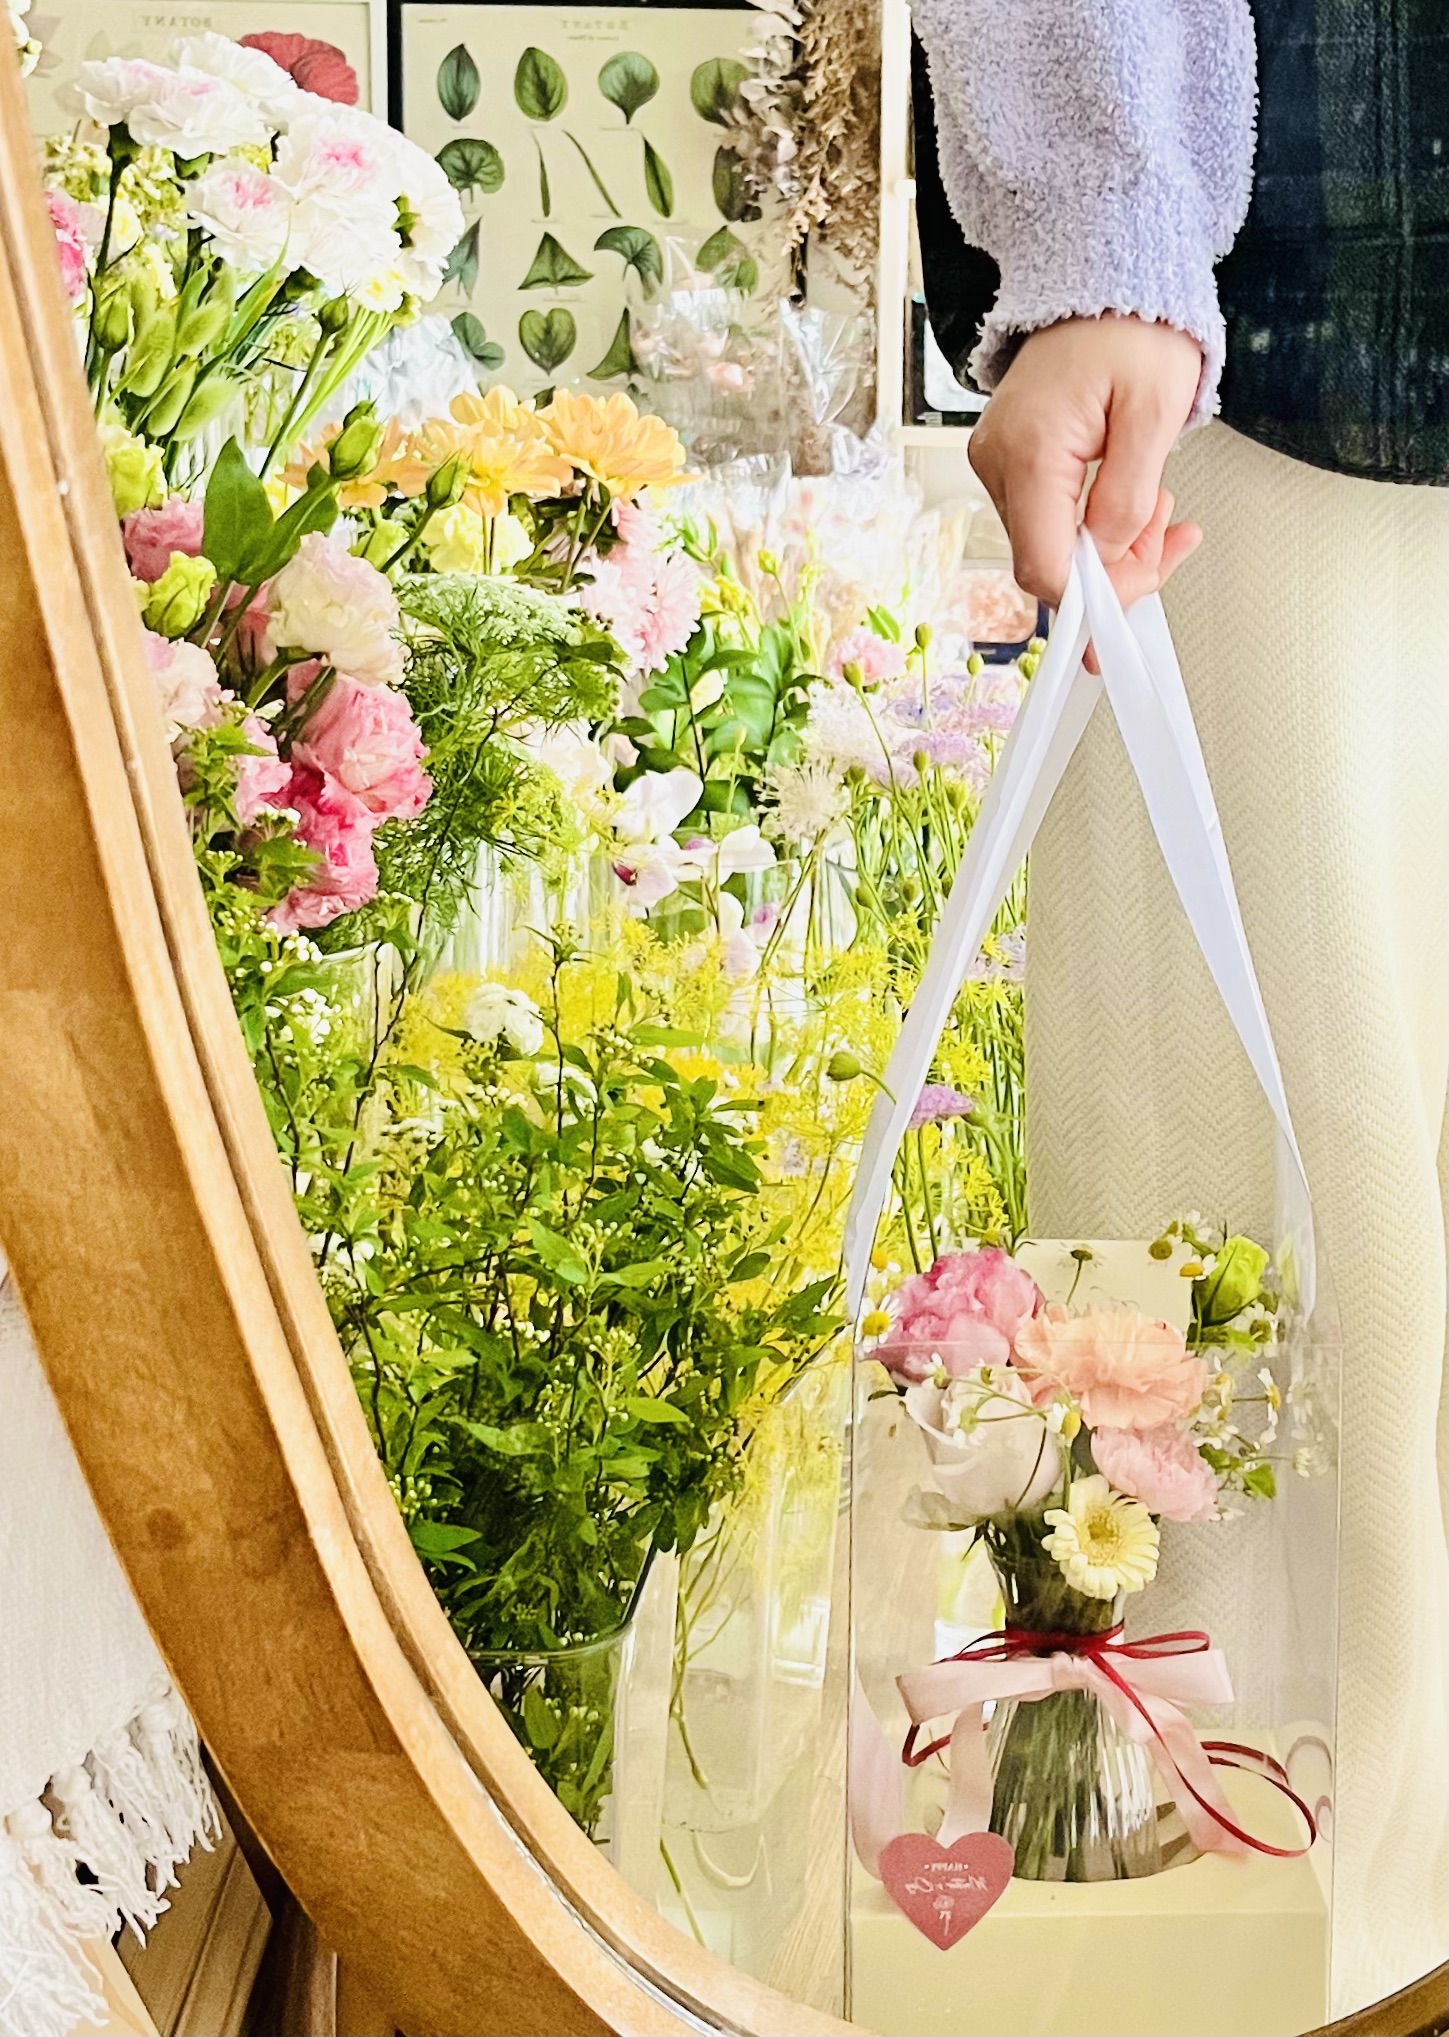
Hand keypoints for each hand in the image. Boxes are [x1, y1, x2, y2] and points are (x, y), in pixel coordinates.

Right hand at [968, 314, 1204, 612]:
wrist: (1102, 281)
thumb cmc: (1130, 328)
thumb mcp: (1154, 410)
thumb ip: (1129, 493)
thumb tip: (1107, 554)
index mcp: (1031, 451)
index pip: (1045, 566)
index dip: (1094, 597)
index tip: (1138, 595)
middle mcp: (1000, 463)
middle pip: (1048, 564)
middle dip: (1117, 568)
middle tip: (1171, 538)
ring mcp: (1000, 465)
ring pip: (1051, 547)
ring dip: (1111, 547)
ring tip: (1158, 505)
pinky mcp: (1010, 464)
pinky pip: (1049, 520)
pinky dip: (1093, 525)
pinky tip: (1127, 501)